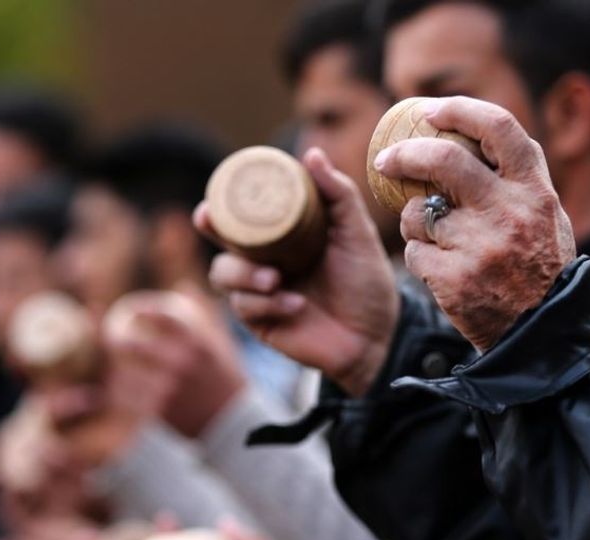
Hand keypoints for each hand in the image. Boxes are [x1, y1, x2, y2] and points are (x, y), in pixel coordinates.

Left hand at [104, 291, 246, 437]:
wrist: (234, 425)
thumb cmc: (226, 379)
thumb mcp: (222, 343)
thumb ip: (204, 313)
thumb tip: (182, 286)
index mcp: (198, 343)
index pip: (160, 315)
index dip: (139, 308)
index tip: (129, 308)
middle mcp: (182, 363)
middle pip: (132, 345)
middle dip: (112, 339)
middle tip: (107, 337)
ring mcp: (170, 388)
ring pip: (125, 373)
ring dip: (112, 368)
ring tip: (107, 364)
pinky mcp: (160, 411)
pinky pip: (129, 398)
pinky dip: (118, 391)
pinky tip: (114, 388)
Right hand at [196, 148, 398, 396]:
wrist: (378, 334)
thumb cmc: (366, 281)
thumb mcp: (355, 233)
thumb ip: (337, 194)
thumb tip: (311, 154)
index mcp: (281, 238)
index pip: (243, 217)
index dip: (220, 206)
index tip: (213, 196)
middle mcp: (263, 262)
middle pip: (221, 243)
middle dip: (212, 232)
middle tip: (211, 222)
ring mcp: (259, 292)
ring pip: (224, 275)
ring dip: (243, 274)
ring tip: (274, 279)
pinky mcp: (260, 321)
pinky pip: (245, 306)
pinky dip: (267, 303)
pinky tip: (294, 305)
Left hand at [374, 96, 575, 350]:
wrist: (540, 334)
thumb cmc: (537, 266)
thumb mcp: (544, 216)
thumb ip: (513, 178)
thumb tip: (466, 133)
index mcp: (534, 190)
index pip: (500, 128)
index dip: (461, 110)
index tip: (430, 110)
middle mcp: (509, 212)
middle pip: (445, 161)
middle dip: (406, 154)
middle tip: (384, 160)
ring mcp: (481, 246)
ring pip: (418, 213)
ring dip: (413, 222)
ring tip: (433, 239)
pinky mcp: (454, 278)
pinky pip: (413, 252)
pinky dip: (417, 257)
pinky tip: (438, 269)